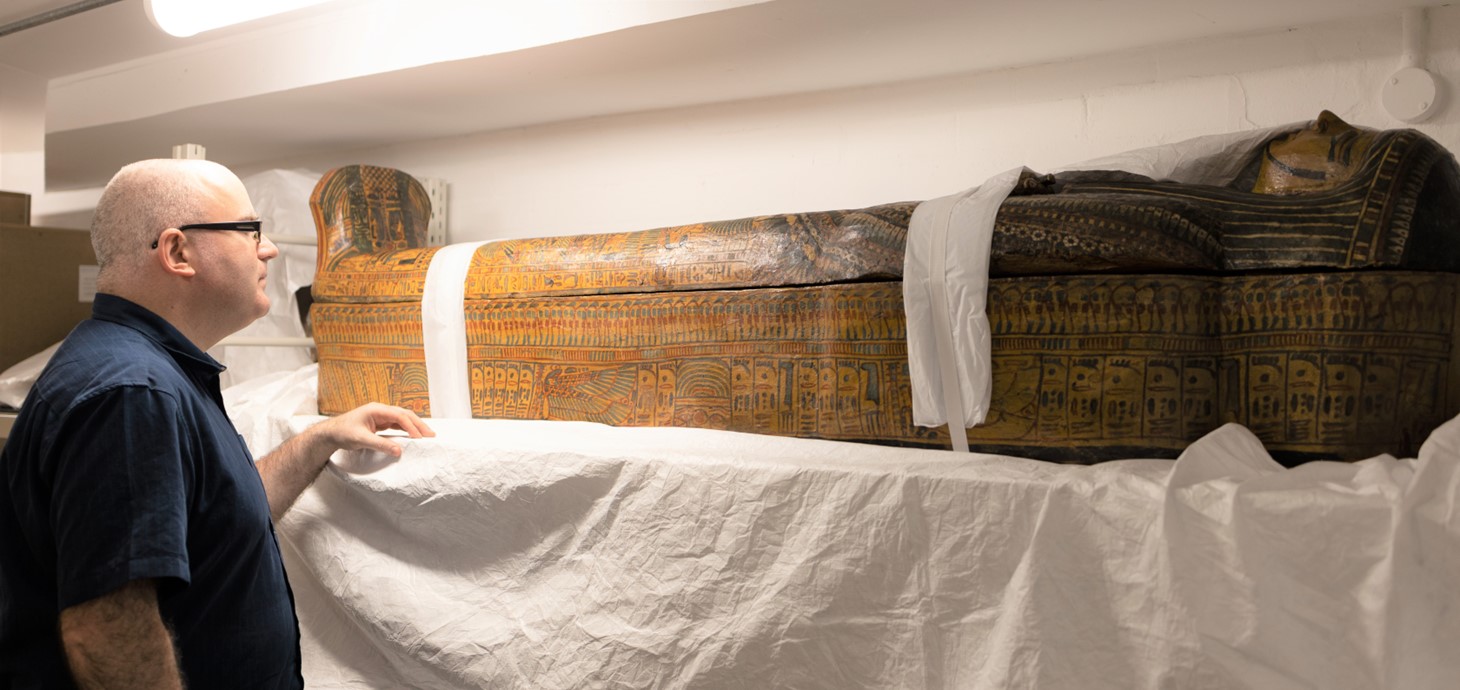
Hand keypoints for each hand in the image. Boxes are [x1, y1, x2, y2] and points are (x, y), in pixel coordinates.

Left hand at [308, 402, 434, 457]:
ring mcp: (381, 416)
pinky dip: (407, 429)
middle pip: (404, 414)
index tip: (419, 438)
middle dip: (418, 424)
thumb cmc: (343, 433)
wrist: (330, 433)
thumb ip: (380, 445)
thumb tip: (399, 451)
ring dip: (414, 426)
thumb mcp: (361, 440)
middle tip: (431, 435)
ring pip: (402, 419)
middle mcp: (380, 410)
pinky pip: (397, 424)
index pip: (399, 416)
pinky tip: (413, 436)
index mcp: (376, 409)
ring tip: (426, 435)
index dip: (411, 426)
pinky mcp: (380, 423)